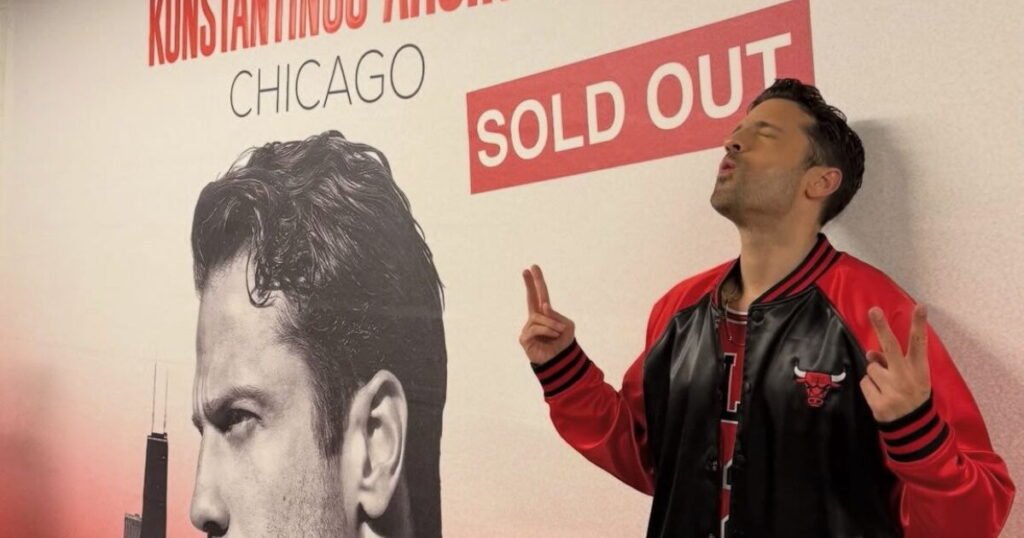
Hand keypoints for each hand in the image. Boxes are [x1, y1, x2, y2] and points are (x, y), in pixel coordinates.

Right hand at [519, 265, 575, 364]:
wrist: (559, 361)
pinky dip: (547, 331)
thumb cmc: (562, 343)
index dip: (537, 282)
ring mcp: (528, 328)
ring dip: (552, 324)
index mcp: (545, 314)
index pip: (540, 295)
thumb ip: (556, 315)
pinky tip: (552, 337)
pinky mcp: (524, 338)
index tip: (532, 267)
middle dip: (530, 283)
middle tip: (527, 269)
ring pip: (539, 317)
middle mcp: (535, 318)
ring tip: (558, 333)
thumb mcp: (566, 326)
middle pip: (531, 298)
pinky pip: (536, 328)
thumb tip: (543, 307)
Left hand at [859, 305, 931, 422]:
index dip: (919, 324)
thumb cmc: (912, 395)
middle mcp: (905, 377)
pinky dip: (870, 388)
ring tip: (888, 388)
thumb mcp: (912, 378)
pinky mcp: (879, 402)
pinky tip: (882, 396)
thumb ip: (893, 363)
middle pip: (891, 347)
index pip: (919, 343)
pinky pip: (865, 383)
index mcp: (918, 370)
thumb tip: (870, 353)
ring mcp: (892, 390)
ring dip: (876, 376)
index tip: (920, 306)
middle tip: (874, 310)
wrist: (913, 428)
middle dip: (882, 327)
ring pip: (872, 368)